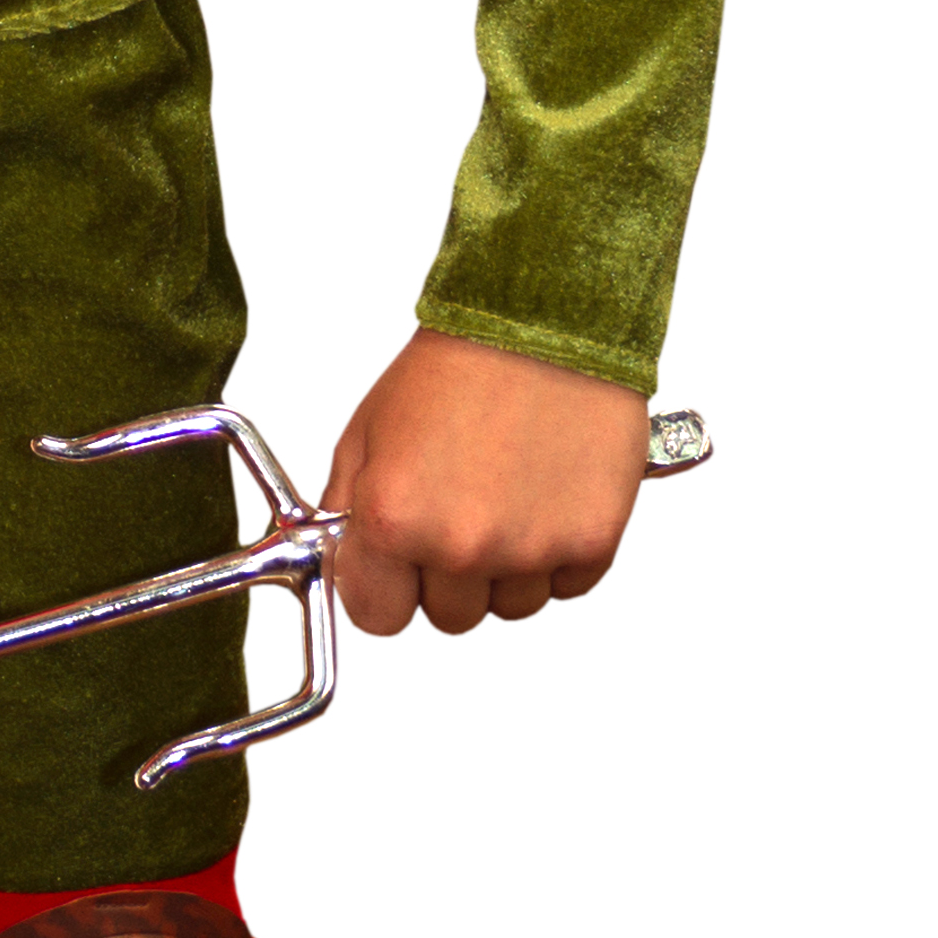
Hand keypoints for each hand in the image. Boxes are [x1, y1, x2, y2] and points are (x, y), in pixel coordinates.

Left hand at [323, 331, 651, 638]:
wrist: (544, 320)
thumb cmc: (457, 366)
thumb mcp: (367, 431)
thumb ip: (348, 509)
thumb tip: (344, 562)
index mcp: (394, 519)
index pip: (376, 617)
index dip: (383, 589)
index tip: (393, 566)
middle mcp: (461, 546)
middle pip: (448, 617)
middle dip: (445, 575)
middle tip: (458, 511)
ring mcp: (531, 550)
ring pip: (510, 606)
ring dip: (506, 568)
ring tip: (507, 494)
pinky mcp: (592, 543)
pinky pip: (566, 586)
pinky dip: (558, 553)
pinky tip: (547, 495)